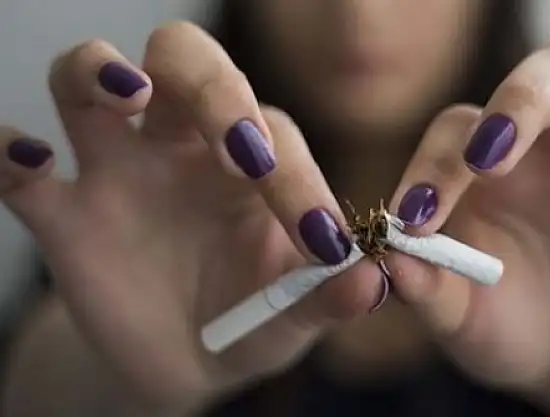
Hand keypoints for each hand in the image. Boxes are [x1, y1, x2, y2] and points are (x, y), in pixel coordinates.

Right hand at [0, 22, 384, 403]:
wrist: (185, 360)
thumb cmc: (251, 321)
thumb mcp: (293, 317)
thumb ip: (327, 296)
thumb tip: (372, 283)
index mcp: (252, 161)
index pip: (272, 134)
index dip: (296, 178)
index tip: (317, 238)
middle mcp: (183, 145)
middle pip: (185, 61)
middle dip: (211, 88)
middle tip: (236, 148)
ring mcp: (117, 168)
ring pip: (89, 77)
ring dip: (101, 72)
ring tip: (125, 96)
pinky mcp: (62, 211)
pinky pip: (18, 165)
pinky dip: (11, 152)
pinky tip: (29, 164)